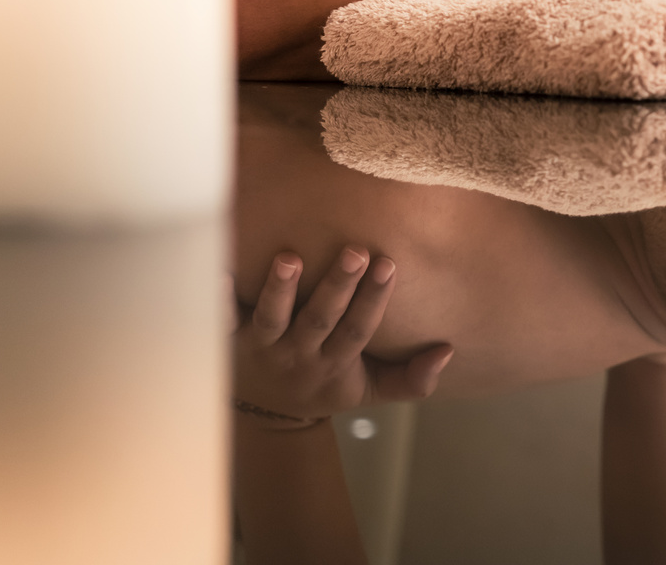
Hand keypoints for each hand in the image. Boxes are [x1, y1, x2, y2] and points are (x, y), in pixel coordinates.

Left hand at [233, 247, 453, 429]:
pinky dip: (220, 297)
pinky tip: (219, 270)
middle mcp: (298, 354)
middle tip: (354, 251)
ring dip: (280, 290)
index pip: (358, 331)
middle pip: (319, 320)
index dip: (374, 300)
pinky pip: (222, 318)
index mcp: (333, 364)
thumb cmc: (326, 388)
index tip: (389, 265)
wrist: (268, 413)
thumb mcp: (370, 392)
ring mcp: (262, 347)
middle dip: (337, 287)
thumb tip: (447, 350)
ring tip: (289, 259)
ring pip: (271, 319)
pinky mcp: (230, 338)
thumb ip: (411, 378)